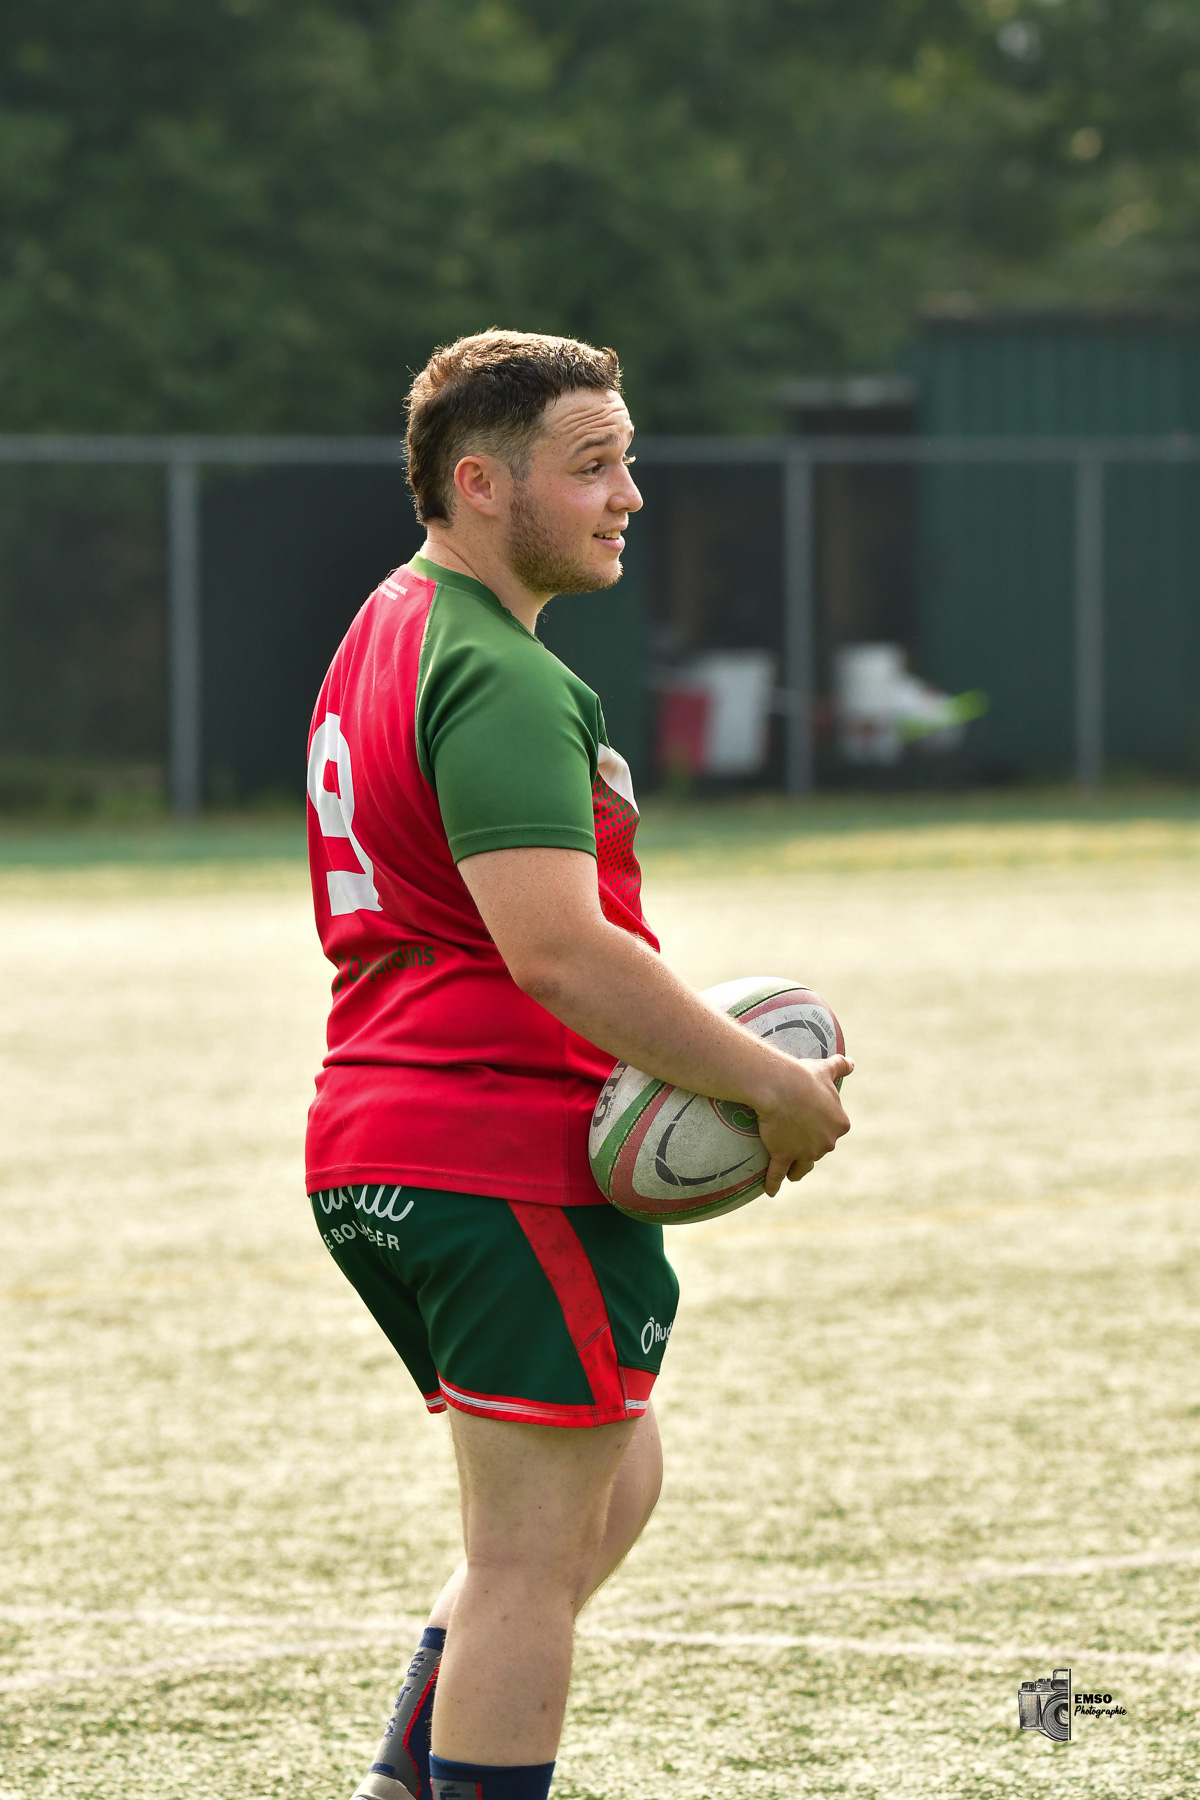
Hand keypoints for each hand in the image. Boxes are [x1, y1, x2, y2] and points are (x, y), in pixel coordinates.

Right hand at [754, 1055, 853, 1195]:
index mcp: (840, 1123)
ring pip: (802, 1167)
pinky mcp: (784, 1156)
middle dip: (810, 1150)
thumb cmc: (803, 1076)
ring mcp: (806, 1152)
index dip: (822, 1129)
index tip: (811, 1126)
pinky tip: (771, 1191)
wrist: (779, 1085)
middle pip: (819, 1151)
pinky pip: (778, 1175)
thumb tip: (852, 1063)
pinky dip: (773, 1184)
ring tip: (791, 1172)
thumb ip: (841, 1066)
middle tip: (797, 1144)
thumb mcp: (825, 1069)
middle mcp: (827, 1142)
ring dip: (797, 1170)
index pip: (832, 1131)